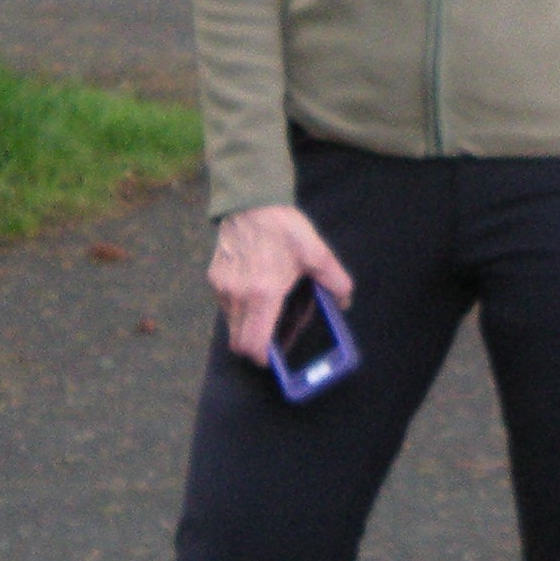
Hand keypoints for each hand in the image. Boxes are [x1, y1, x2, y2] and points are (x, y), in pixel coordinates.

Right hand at [209, 203, 352, 366]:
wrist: (251, 201)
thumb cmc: (284, 228)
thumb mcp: (316, 252)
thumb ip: (334, 280)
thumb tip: (345, 300)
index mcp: (263, 293)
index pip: (253, 344)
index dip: (263, 358)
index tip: (274, 359)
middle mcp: (238, 295)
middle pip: (238, 342)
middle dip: (255, 347)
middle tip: (274, 339)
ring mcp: (222, 288)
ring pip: (231, 325)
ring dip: (247, 328)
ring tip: (268, 311)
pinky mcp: (214, 278)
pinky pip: (225, 307)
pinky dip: (239, 310)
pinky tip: (256, 292)